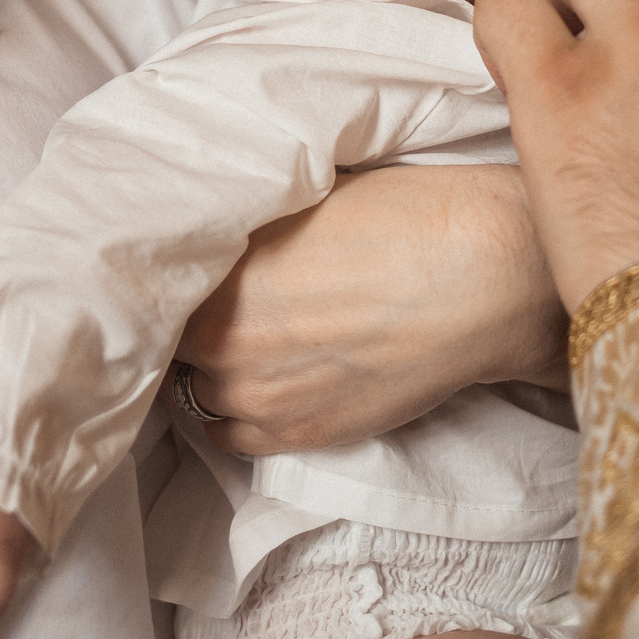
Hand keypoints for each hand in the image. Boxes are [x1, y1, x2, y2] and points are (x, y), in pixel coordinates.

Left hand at [176, 164, 565, 456]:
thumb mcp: (304, 200)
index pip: (158, 294)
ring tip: (248, 347)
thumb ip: (248, 231)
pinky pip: (235, 438)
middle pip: (176, 349)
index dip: (175, 283)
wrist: (481, 277)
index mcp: (218, 278)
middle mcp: (227, 347)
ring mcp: (264, 399)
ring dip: (214, 374)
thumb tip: (224, 232)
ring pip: (200, 397)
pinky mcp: (304, 435)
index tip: (193, 274)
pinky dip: (239, 416)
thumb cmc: (403, 217)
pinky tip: (264, 384)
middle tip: (225, 307)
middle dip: (196, 327)